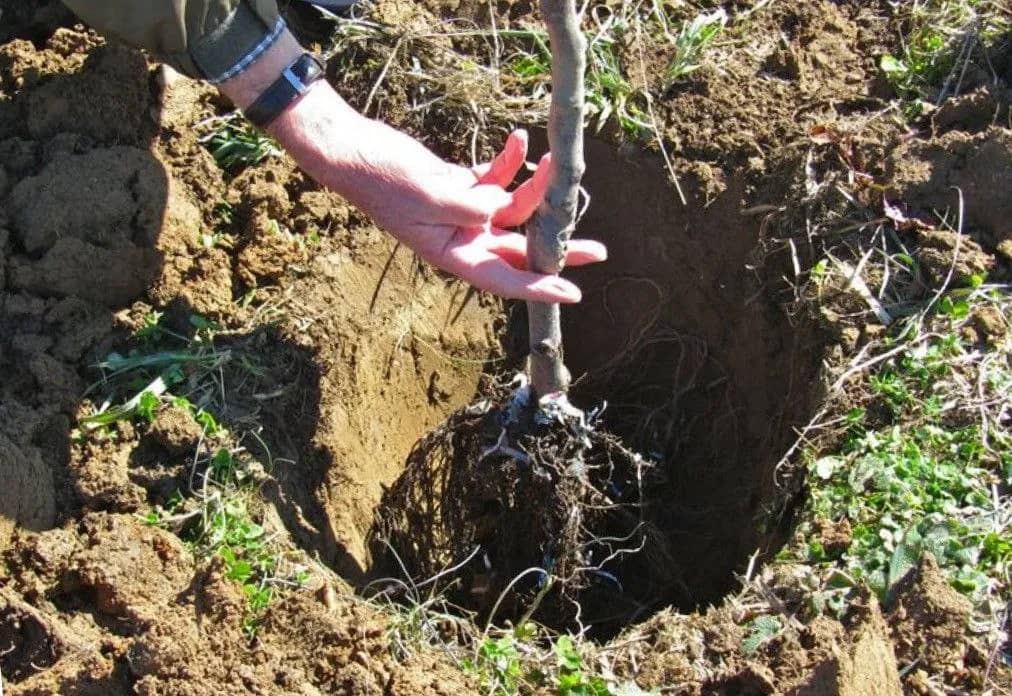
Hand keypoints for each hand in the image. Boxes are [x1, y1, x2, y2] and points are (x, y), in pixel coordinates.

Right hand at [327, 124, 605, 302]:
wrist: (355, 151)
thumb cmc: (384, 180)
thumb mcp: (431, 195)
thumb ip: (472, 206)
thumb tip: (503, 208)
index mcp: (453, 254)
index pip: (504, 280)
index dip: (539, 288)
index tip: (572, 293)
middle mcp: (463, 239)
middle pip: (519, 251)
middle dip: (557, 246)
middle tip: (598, 251)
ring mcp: (463, 213)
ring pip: (514, 210)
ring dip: (536, 187)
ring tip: (557, 160)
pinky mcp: (461, 187)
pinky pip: (496, 180)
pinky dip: (509, 162)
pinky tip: (519, 139)